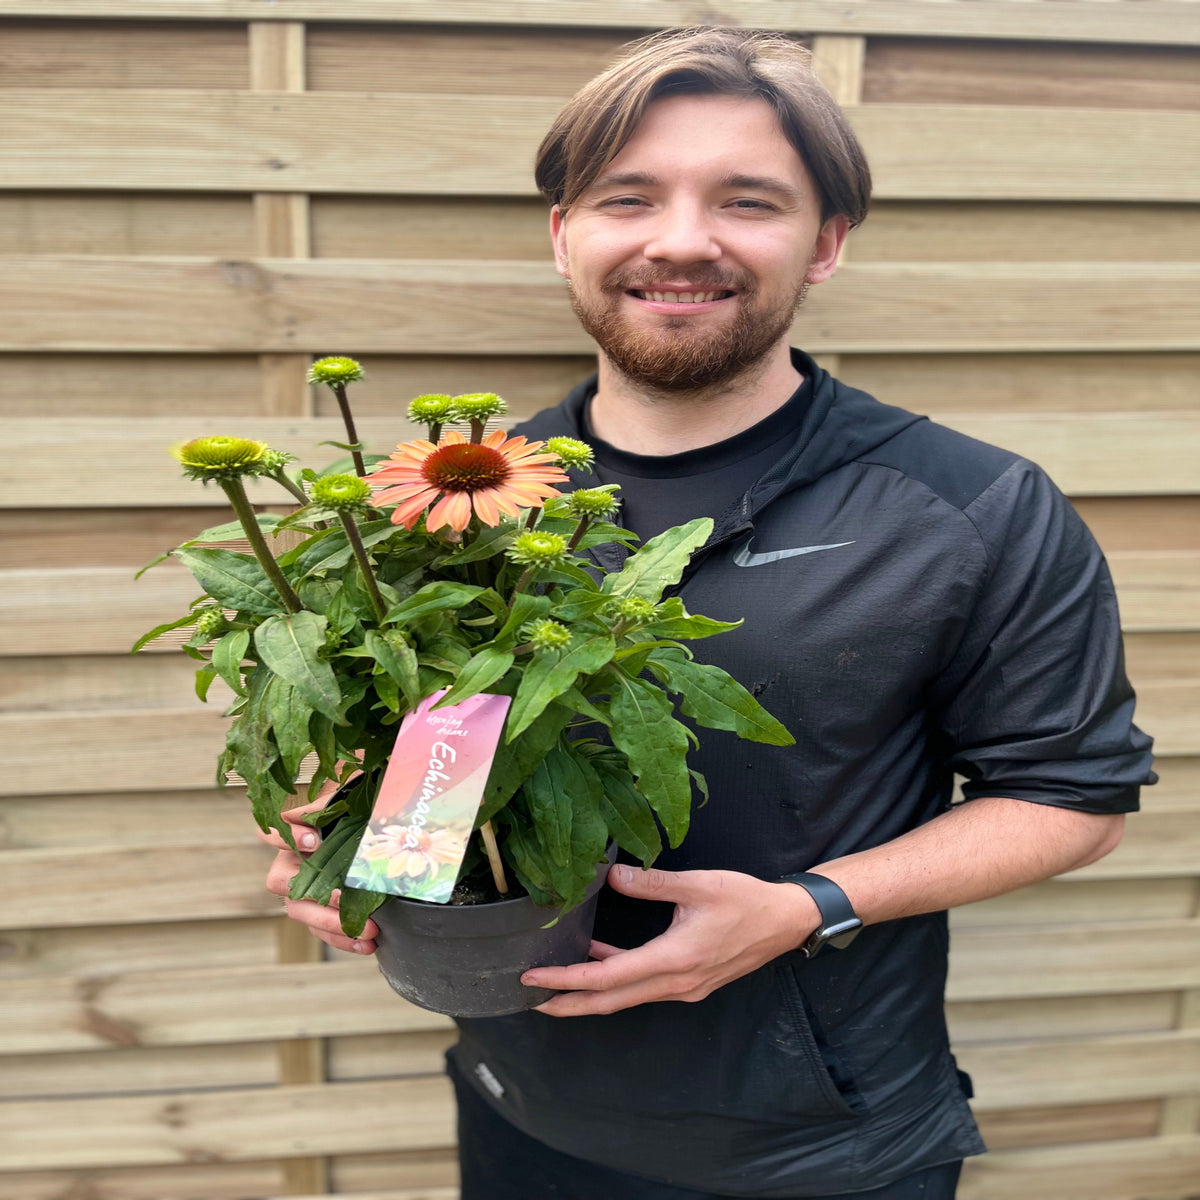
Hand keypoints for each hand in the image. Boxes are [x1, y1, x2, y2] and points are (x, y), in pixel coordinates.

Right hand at [256, 790, 378, 955]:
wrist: (373, 823)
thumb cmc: (357, 804)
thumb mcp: (348, 795)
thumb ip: (329, 804)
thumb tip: (315, 815)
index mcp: (295, 831)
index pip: (271, 832)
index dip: (287, 837)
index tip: (316, 839)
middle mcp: (292, 862)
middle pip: (282, 882)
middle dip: (312, 892)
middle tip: (344, 897)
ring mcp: (305, 889)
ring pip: (300, 912)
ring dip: (331, 925)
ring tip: (366, 930)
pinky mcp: (322, 911)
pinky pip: (322, 931)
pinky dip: (344, 939)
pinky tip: (368, 943)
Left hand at [521, 864, 819, 1016]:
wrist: (785, 922)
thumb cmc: (746, 901)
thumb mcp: (698, 885)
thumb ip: (651, 882)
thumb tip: (611, 874)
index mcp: (674, 960)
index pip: (608, 979)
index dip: (567, 980)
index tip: (535, 978)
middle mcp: (676, 983)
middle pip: (610, 1001)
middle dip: (568, 1002)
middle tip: (530, 998)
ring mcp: (683, 987)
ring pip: (626, 997)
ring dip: (590, 994)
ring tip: (556, 986)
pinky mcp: (689, 982)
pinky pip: (643, 986)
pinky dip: (617, 979)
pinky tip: (599, 959)